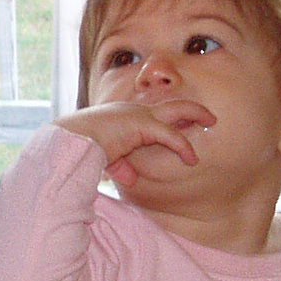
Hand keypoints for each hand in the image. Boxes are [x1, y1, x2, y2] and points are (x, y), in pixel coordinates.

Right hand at [54, 100, 215, 187]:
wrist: (69, 144)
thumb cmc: (81, 150)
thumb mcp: (104, 158)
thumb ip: (119, 165)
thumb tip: (130, 176)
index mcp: (124, 116)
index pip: (155, 114)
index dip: (175, 118)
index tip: (190, 123)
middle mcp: (133, 110)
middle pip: (171, 104)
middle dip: (192, 109)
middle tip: (209, 117)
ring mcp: (137, 114)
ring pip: (177, 109)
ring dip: (197, 114)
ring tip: (212, 122)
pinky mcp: (140, 124)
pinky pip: (169, 135)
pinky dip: (182, 146)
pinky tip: (191, 159)